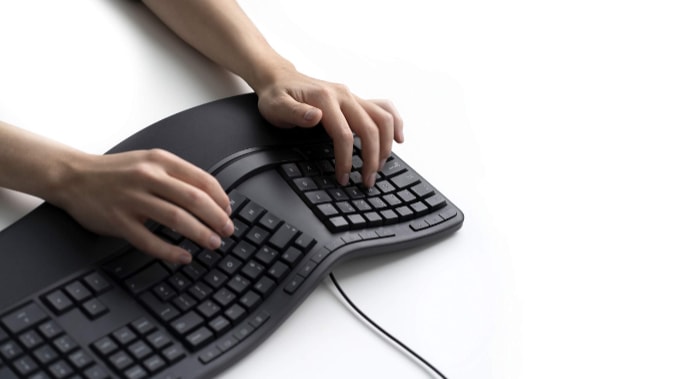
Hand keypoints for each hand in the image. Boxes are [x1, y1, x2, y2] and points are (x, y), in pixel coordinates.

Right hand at [54, 149, 232, 263]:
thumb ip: (177, 176)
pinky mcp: (119, 221)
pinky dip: (170, 251)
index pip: (202, 180)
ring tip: (213, 243)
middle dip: (216, 218)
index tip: (229, 212)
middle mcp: (148, 177)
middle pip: (194, 200)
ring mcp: (132, 199)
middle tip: (227, 231)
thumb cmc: (116, 172)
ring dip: (200, 234)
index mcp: (160, 161)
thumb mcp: (149, 162)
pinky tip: (183, 257)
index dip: (221, 199)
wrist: (73, 176)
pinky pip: (150, 240)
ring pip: (176, 219)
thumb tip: (210, 198)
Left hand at [255, 67, 403, 187]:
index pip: (344, 134)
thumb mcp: (276, 106)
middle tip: (367, 181)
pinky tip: (399, 139)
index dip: (346, 159)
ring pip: (382, 119)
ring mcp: (353, 97)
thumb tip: (315, 117)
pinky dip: (395, 123)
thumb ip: (295, 113)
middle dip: (372, 158)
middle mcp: (344, 95)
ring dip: (386, 145)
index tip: (344, 177)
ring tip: (379, 167)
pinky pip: (384, 109)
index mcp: (325, 99)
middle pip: (369, 128)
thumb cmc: (276, 96)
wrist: (280, 78)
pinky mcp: (357, 100)